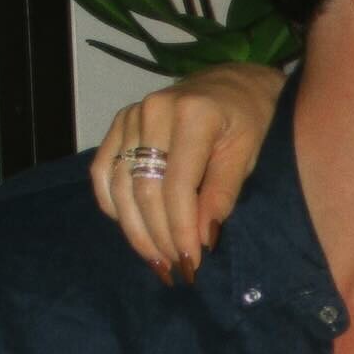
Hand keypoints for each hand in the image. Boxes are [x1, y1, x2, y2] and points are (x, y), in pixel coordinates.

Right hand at [91, 64, 284, 281]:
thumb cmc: (250, 119)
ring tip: (157, 260)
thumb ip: (223, 193)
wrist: (234, 85)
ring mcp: (131, 115)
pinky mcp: (119, 123)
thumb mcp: (249, 154)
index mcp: (193, 113)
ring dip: (136, 230)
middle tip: (175, 269)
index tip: (192, 261)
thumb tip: (203, 238)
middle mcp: (154, 110)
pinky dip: (113, 206)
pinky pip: (103, 171)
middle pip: (145, 189)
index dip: (181, 228)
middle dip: (160, 236)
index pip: (178, 184)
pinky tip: (134, 231)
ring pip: (119, 186)